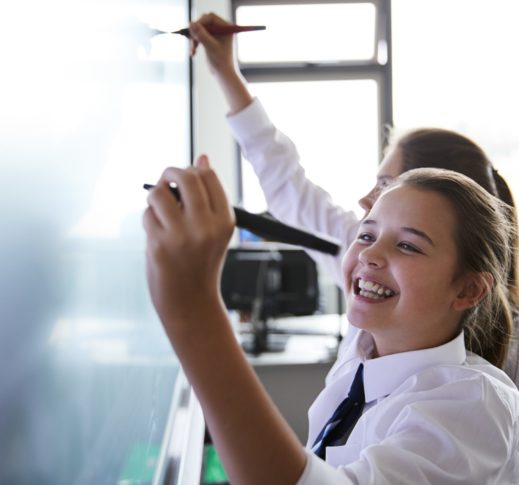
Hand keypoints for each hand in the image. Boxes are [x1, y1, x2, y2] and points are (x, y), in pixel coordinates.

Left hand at [142, 155, 234, 333]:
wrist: (191, 302)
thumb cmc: (201, 262)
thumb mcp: (214, 230)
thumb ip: (208, 197)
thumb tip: (202, 156)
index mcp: (224, 220)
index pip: (208, 176)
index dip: (192, 169)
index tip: (184, 178)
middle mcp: (206, 226)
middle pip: (186, 177)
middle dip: (171, 172)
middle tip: (166, 181)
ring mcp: (182, 235)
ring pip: (160, 193)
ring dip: (155, 197)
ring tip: (160, 212)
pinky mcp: (159, 244)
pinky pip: (147, 215)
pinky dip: (149, 220)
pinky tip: (157, 235)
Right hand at [189, 13, 235, 77]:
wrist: (224, 75)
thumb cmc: (221, 62)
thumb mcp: (210, 47)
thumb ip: (202, 35)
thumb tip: (191, 23)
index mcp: (226, 27)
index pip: (210, 17)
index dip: (200, 23)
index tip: (192, 32)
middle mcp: (222, 28)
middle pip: (203, 23)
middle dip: (196, 33)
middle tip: (192, 43)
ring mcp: (216, 34)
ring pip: (199, 30)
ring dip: (194, 40)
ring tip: (192, 51)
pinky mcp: (210, 39)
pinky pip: (199, 36)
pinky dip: (195, 43)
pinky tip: (193, 53)